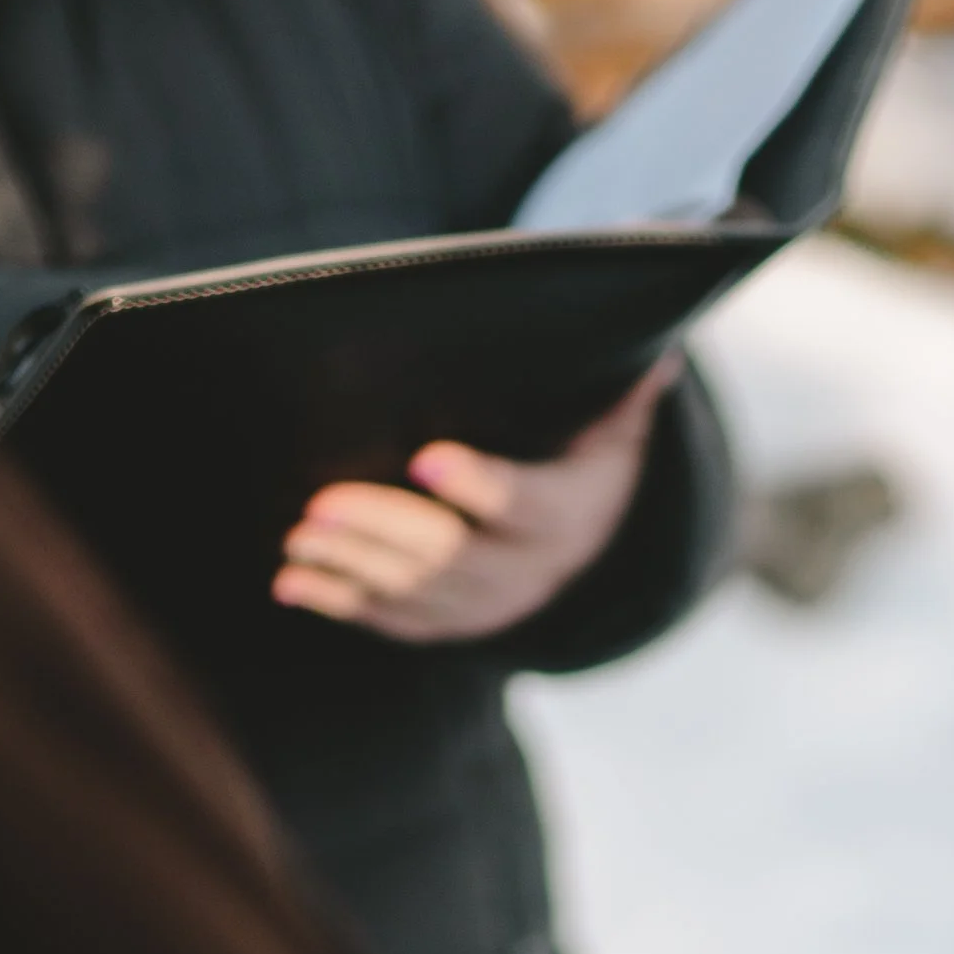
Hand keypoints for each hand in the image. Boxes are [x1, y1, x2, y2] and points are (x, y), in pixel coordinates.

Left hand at [272, 363, 671, 641]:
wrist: (592, 546)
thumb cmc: (588, 459)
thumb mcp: (614, 425)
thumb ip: (623, 388)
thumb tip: (662, 329)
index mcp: (566, 514)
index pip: (522, 503)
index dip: (478, 485)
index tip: (425, 456)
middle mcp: (530, 572)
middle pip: (452, 558)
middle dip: (384, 531)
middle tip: (322, 504)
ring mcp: (488, 606)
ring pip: (416, 594)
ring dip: (352, 568)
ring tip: (298, 539)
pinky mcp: (452, 623)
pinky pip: (395, 623)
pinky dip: (342, 604)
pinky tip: (292, 584)